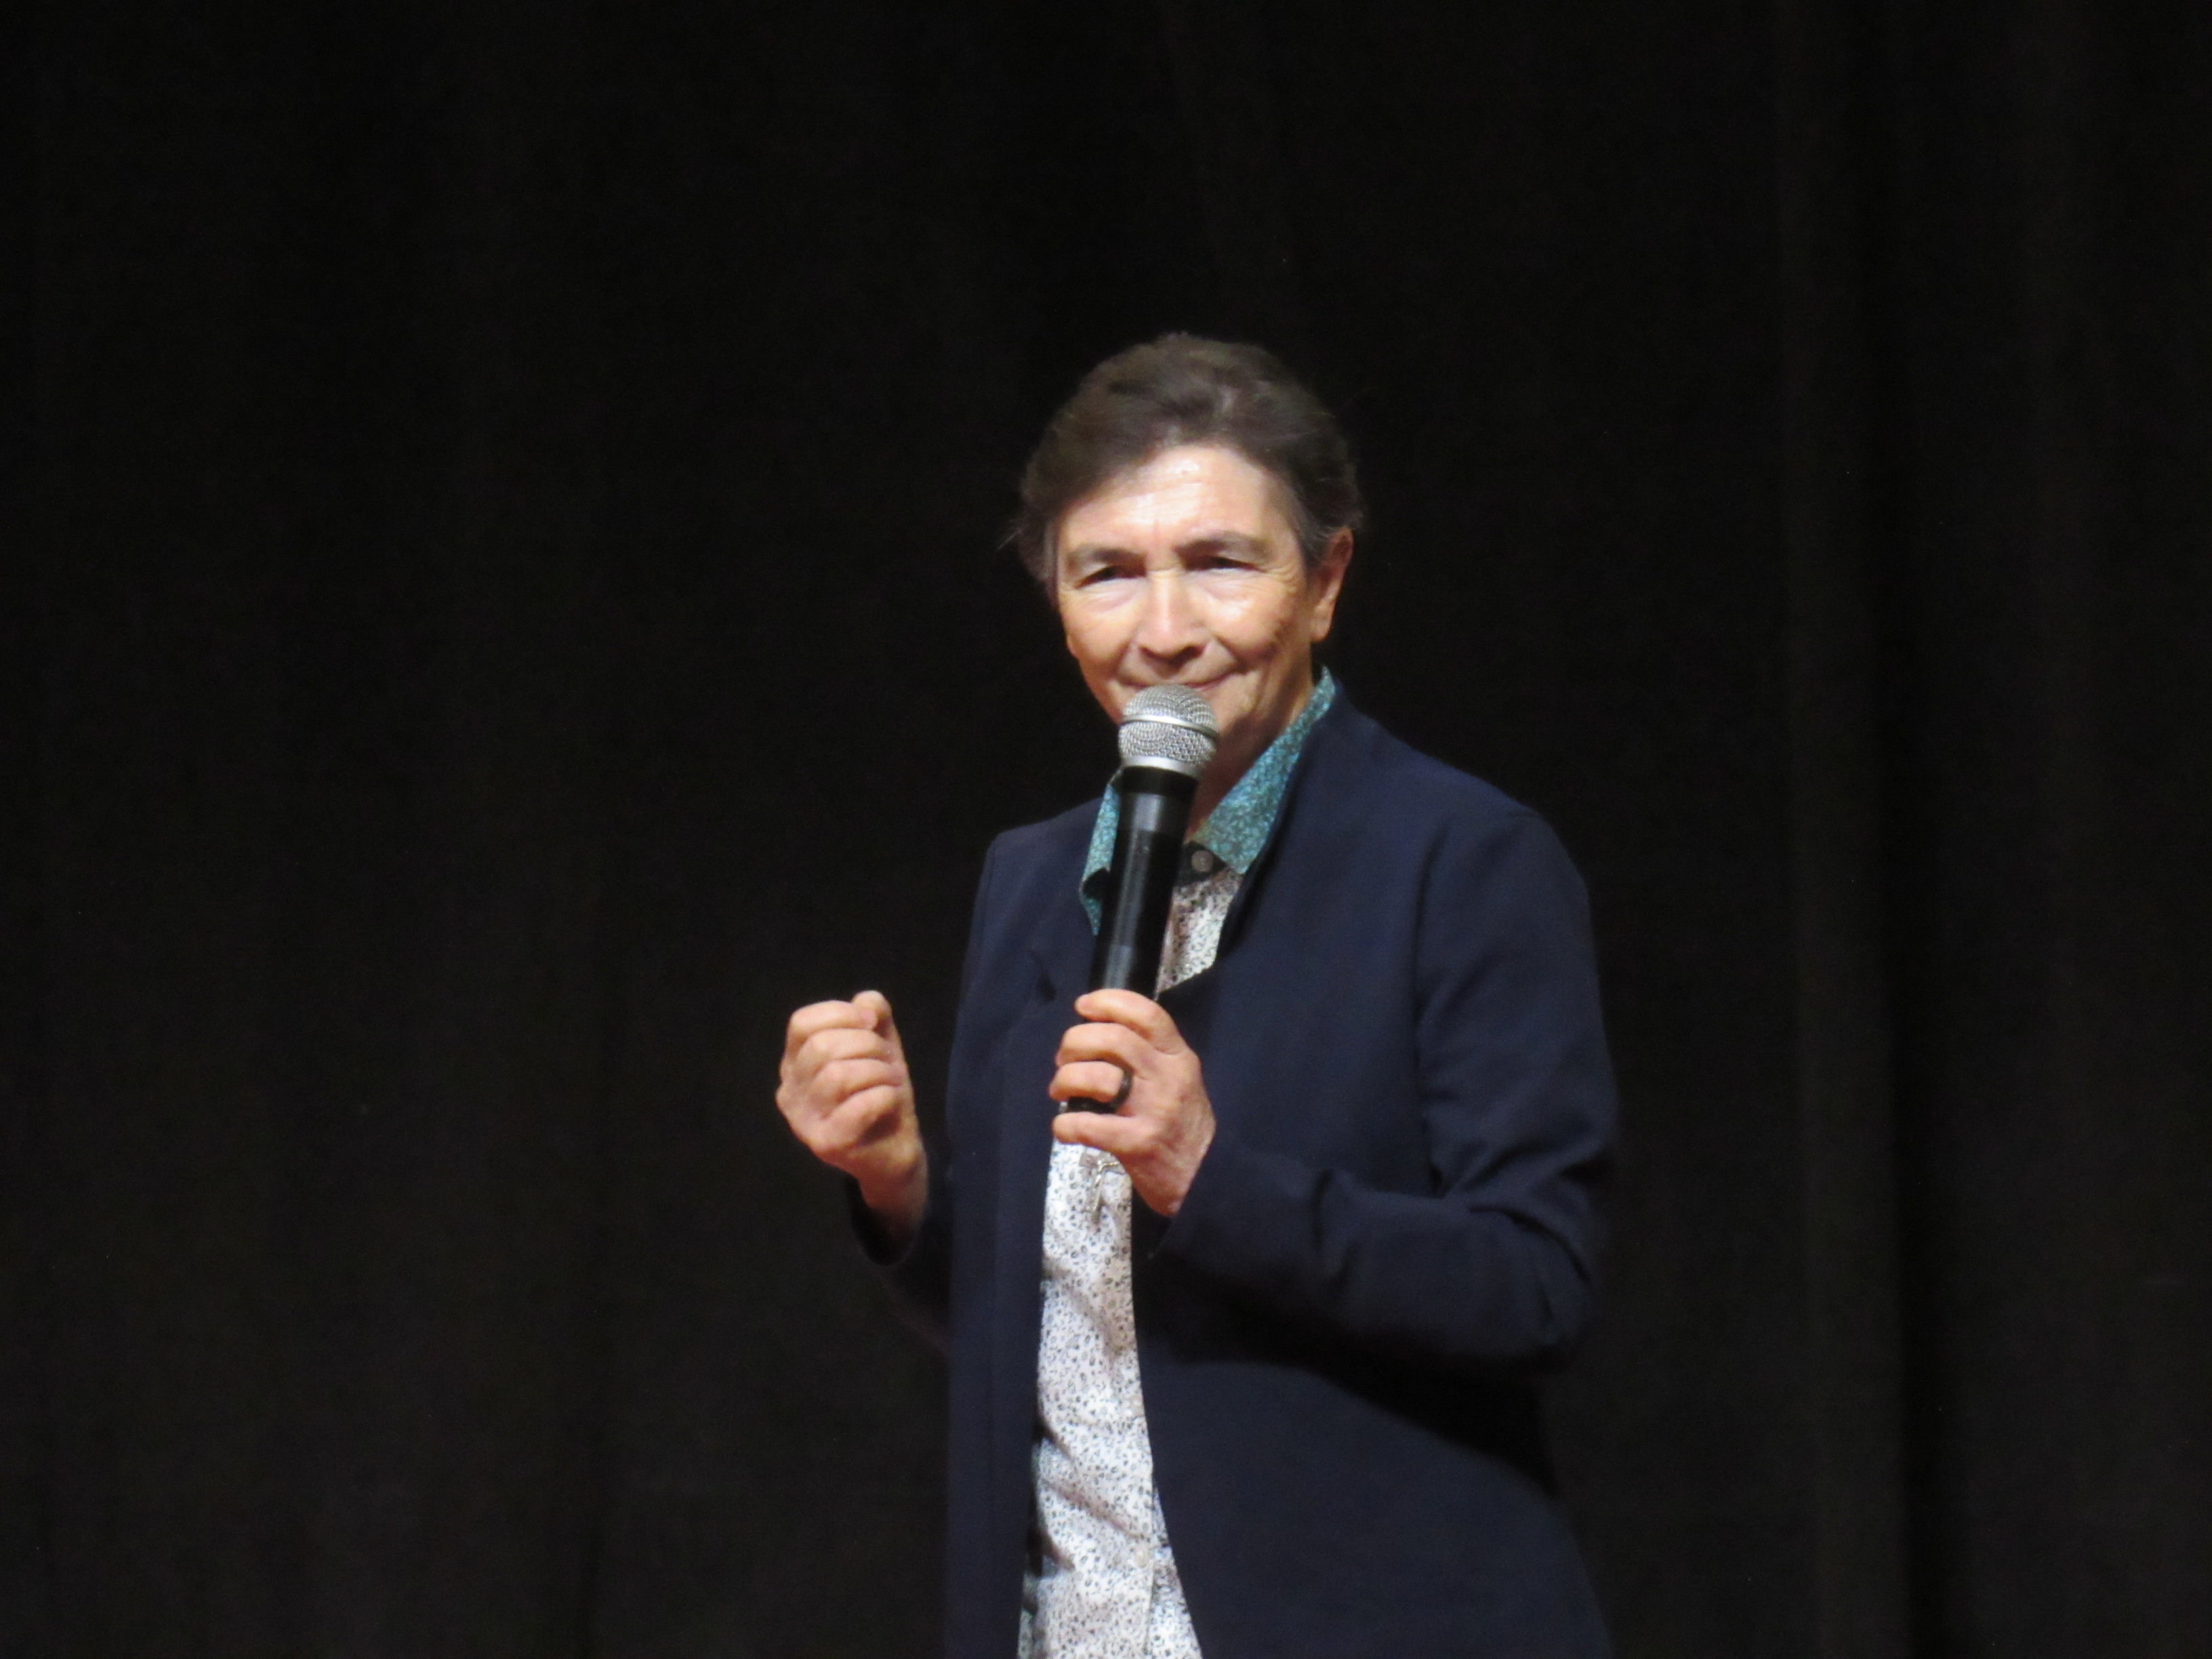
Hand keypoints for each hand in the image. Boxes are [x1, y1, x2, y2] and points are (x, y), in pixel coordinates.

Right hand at [777, 990, 925, 1241]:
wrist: (895, 1153)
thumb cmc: (880, 1095)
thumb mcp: (879, 1045)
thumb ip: (872, 1014)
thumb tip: (865, 1004)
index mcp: (794, 1064)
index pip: (802, 1022)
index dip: (842, 1014)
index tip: (871, 1025)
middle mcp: (789, 1092)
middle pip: (821, 1046)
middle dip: (868, 1045)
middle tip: (887, 1063)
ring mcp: (803, 1121)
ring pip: (838, 1075)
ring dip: (878, 1071)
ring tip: (890, 1082)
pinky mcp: (827, 1144)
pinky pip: (859, 1105)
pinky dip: (885, 1095)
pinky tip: (890, 1102)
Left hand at [1049, 989, 1215, 1216]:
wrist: (1205, 1179)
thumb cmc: (1181, 1125)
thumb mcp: (1178, 1079)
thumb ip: (1148, 1054)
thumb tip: (1097, 1032)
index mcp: (1177, 1057)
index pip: (1146, 1014)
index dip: (1109, 1001)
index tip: (1084, 1006)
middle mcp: (1167, 1077)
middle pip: (1112, 1038)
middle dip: (1074, 1042)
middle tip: (1063, 1059)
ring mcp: (1154, 1110)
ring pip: (1097, 1076)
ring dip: (1065, 1080)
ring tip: (1060, 1092)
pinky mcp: (1138, 1143)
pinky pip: (1089, 1126)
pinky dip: (1066, 1125)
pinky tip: (1064, 1128)